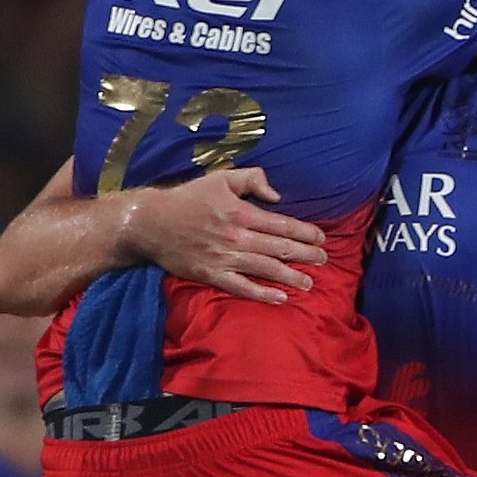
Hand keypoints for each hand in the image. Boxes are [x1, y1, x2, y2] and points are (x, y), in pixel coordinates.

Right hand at [129, 168, 326, 303]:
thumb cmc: (188, 198)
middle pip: (279, 248)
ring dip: (290, 276)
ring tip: (310, 282)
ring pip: (265, 269)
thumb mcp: (220, 178)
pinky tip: (280, 298)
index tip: (321, 239)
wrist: (152, 222)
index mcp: (241, 213)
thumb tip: (276, 195)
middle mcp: (237, 237)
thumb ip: (252, 179)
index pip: (281, 224)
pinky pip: (241, 287)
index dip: (304, 232)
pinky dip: (262, 293)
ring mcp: (225, 258)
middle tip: (324, 260)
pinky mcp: (212, 275)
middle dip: (305, 255)